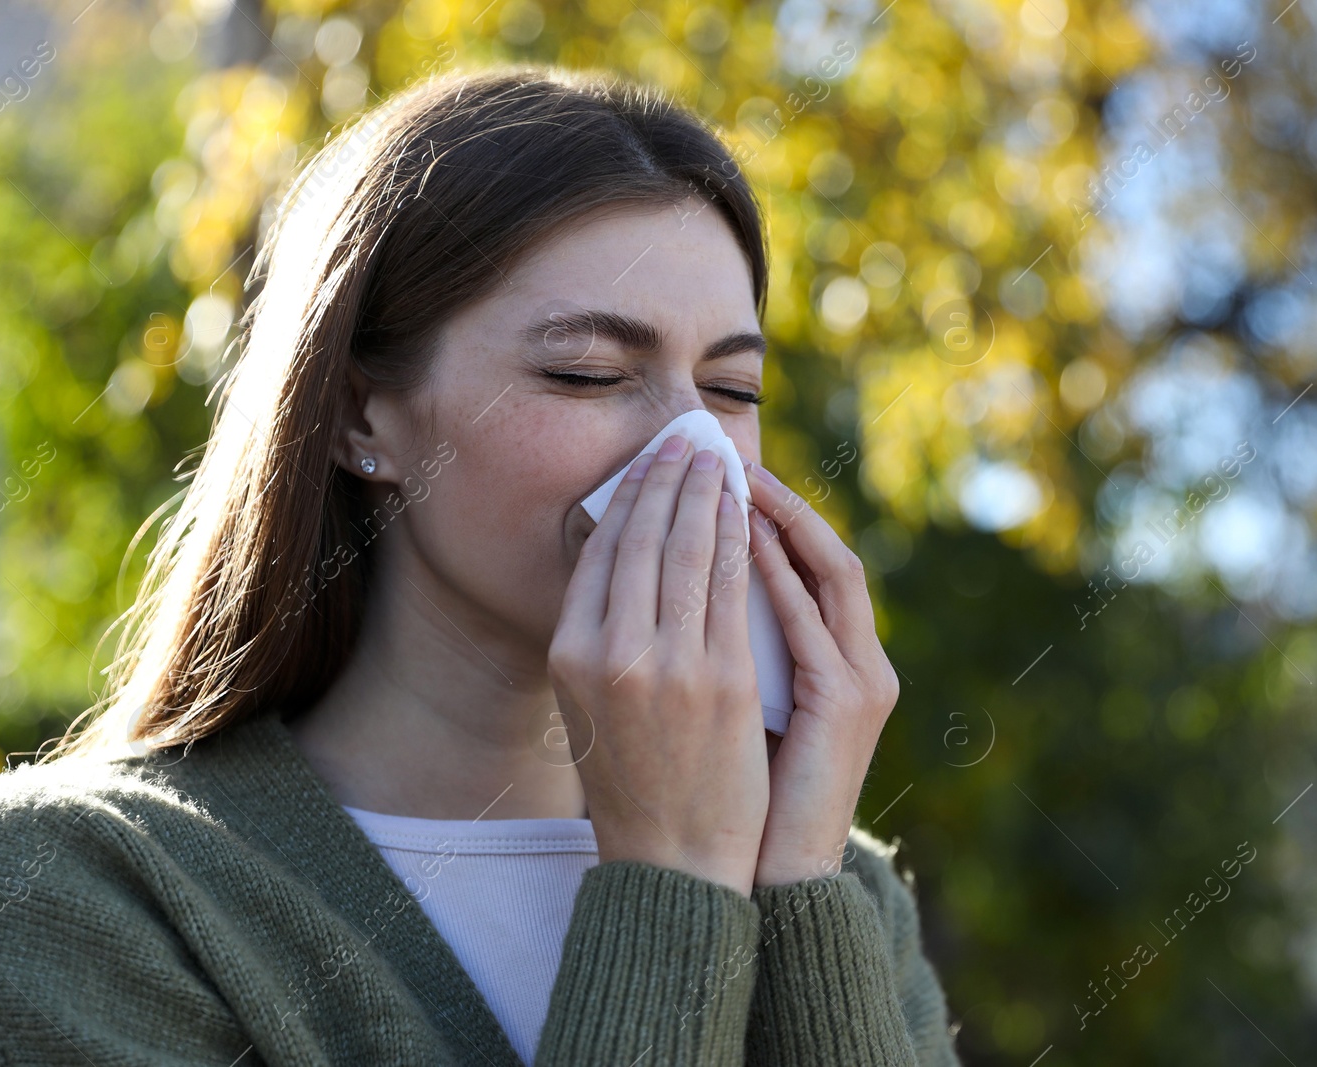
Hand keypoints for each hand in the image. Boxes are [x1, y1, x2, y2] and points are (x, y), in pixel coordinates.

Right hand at [548, 435, 768, 897]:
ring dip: (705, 495)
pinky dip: (738, 539)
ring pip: (687, 552)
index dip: (628, 498)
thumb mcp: (590, 704)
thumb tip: (619, 562)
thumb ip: (599, 638)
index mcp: (569, 654)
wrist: (672, 859)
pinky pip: (732, 588)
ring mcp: (665, 664)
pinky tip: (748, 511)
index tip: (648, 463)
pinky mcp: (721, 680)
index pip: (599, 552)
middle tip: (685, 440)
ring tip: (718, 459)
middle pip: (641, 539)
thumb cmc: (634, 780)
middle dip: (666, 479)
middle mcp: (608, 652)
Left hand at [743, 459, 899, 885]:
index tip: (706, 470)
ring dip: (780, 517)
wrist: (767, 875)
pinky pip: (813, 618)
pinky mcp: (850, 700)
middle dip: (771, 496)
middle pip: (824, 551)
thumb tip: (674, 585)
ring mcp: (863, 677)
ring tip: (732, 473)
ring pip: (828, 570)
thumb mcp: (737, 707)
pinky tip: (740, 535)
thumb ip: (727, 648)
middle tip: (717, 450)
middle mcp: (862, 660)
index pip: (805, 561)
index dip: (762, 511)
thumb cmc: (741, 796)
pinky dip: (779, 572)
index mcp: (839, 660)